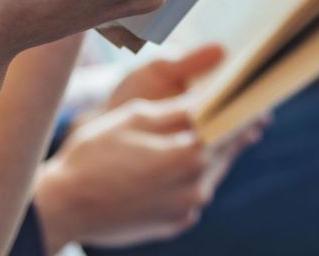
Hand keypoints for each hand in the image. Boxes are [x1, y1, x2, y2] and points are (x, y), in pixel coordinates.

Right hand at [35, 50, 266, 250]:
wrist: (64, 207)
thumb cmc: (95, 155)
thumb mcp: (136, 117)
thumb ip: (180, 110)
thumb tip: (213, 97)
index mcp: (190, 155)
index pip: (234, 126)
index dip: (246, 107)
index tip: (254, 94)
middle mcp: (197, 188)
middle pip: (226, 150)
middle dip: (228, 129)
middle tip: (232, 107)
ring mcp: (187, 210)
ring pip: (210, 173)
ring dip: (207, 153)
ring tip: (194, 133)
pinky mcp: (175, 225)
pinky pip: (192, 194)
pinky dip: (188, 178)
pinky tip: (168, 165)